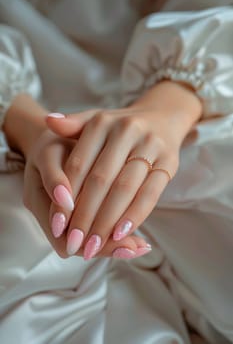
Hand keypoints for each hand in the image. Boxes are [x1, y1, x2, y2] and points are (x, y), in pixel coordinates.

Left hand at [46, 81, 201, 259]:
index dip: (66, 197)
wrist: (162, 118)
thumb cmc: (120, 128)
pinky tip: (121, 234)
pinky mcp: (169, 161)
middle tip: (74, 244)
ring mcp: (150, 145)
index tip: (58, 225)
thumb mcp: (95, 121)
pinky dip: (135, 215)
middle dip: (85, 216)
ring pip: (124, 189)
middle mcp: (126, 130)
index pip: (78, 165)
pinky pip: (150, 193)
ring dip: (107, 221)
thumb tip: (48, 122)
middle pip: (100, 180)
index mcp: (102, 122)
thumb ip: (72, 126)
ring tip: (93, 246)